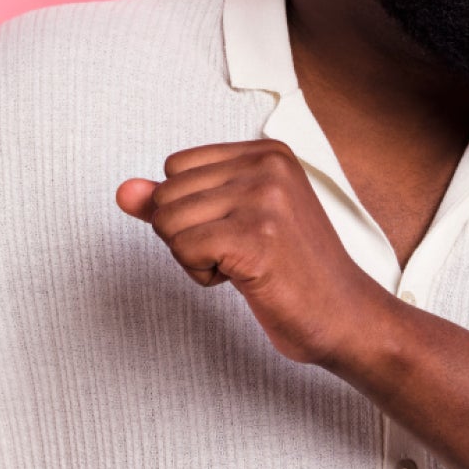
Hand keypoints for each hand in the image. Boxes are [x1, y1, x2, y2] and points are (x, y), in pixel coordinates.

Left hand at [116, 139, 385, 363]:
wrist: (345, 315)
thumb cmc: (292, 272)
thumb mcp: (234, 222)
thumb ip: (177, 202)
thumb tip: (124, 192)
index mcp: (267, 152)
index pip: (176, 166)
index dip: (190, 209)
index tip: (237, 230)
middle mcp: (266, 166)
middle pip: (166, 193)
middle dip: (187, 234)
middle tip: (241, 253)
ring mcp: (263, 200)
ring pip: (167, 222)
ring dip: (194, 256)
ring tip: (244, 265)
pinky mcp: (255, 238)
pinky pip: (183, 250)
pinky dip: (202, 274)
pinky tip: (243, 278)